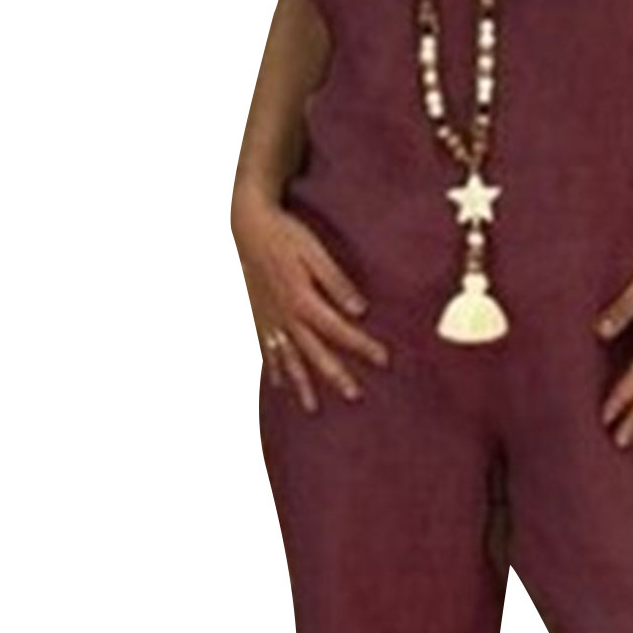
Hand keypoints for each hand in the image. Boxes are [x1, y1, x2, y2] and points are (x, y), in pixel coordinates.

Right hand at [233, 186, 389, 411]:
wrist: (248, 224)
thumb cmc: (286, 234)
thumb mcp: (316, 252)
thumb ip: (336, 283)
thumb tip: (360, 310)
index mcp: (302, 300)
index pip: (339, 330)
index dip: (362, 346)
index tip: (384, 360)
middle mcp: (285, 315)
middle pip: (314, 352)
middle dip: (335, 375)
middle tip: (354, 397)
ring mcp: (270, 319)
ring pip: (287, 359)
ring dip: (301, 384)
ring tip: (311, 408)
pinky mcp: (258, 316)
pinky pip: (266, 350)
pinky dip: (273, 369)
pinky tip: (279, 385)